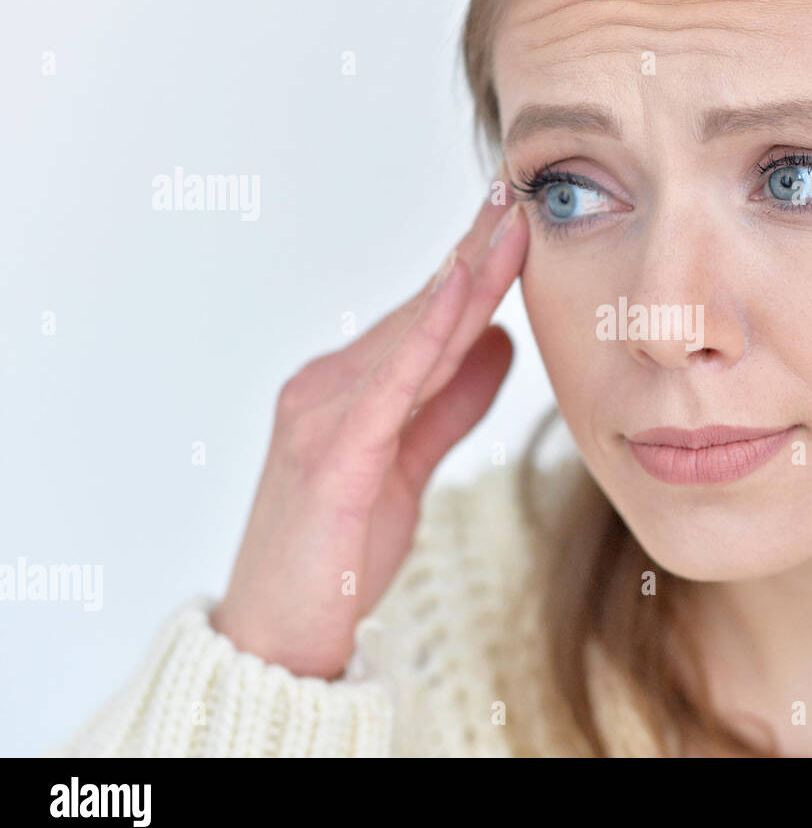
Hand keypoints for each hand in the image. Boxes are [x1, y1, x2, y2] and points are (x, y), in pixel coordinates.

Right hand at [210, 169, 527, 677]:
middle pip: (420, 312)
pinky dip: (429, 335)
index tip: (515, 217)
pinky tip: (464, 292)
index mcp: (349, 388)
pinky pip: (392, 386)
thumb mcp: (410, 465)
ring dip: (464, 276)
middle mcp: (329, 387)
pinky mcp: (332, 458)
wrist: (278, 635)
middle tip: (518, 191)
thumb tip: (501, 343)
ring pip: (411, 335)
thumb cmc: (337, 552)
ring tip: (507, 223)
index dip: (473, 267)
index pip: (426, 317)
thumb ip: (451, 404)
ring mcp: (323, 418)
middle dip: (474, 251)